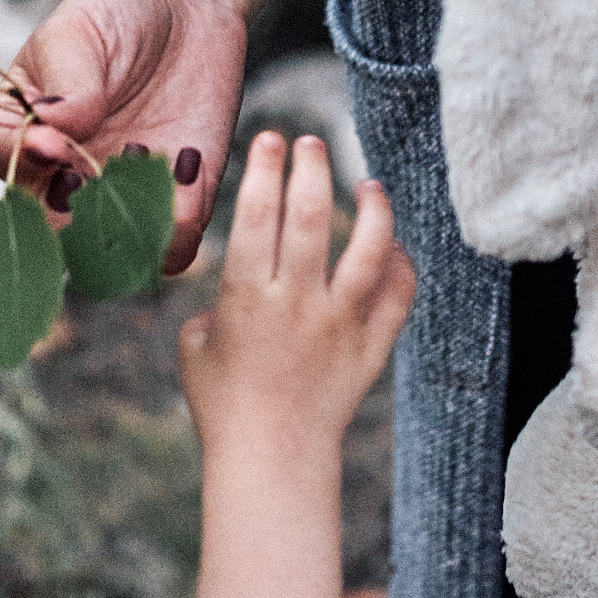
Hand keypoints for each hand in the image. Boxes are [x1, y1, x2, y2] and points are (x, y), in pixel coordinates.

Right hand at [0, 0, 245, 273]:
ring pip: (112, 251)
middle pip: (48, 227)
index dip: (22, 159)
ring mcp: (117, 195)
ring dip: (131, 227)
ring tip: (153, 163)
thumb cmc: (114, 13)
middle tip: (104, 174)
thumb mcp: (79, 35)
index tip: (54, 142)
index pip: (0, 158)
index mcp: (19, 127)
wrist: (186, 7)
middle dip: (75, 213)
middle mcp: (61, 174)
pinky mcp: (174, 200)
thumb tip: (54, 127)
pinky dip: (180, 224)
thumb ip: (66, 83)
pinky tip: (190, 162)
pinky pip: (173, 242)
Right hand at [179, 131, 414, 457]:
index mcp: (247, 298)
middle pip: (311, 217)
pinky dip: (402, 266)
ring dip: (373, 208)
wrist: (272, 459)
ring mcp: (340, 324)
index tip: (270, 139)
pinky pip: (398, 296)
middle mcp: (297, 303)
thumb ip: (215, 304)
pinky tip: (395, 247)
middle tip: (310, 142)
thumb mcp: (196, 347)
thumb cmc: (224, 405)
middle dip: (311, 168)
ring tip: (369, 184)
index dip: (265, 170)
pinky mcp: (371, 347)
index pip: (258, 216)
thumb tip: (240, 284)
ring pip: (369, 250)